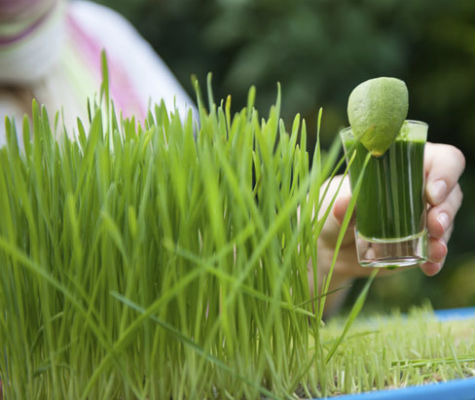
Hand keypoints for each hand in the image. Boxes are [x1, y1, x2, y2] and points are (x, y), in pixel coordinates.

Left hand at [313, 142, 464, 311]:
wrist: (329, 245)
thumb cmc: (334, 208)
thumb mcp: (336, 202)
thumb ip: (342, 203)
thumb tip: (342, 204)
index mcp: (404, 166)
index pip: (441, 159)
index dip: (445, 172)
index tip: (431, 193)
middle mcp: (419, 189)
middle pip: (450, 193)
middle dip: (446, 209)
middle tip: (433, 225)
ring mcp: (422, 218)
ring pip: (446, 222)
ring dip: (444, 236)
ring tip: (434, 251)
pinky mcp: (419, 244)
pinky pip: (436, 250)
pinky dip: (435, 259)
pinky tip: (430, 267)